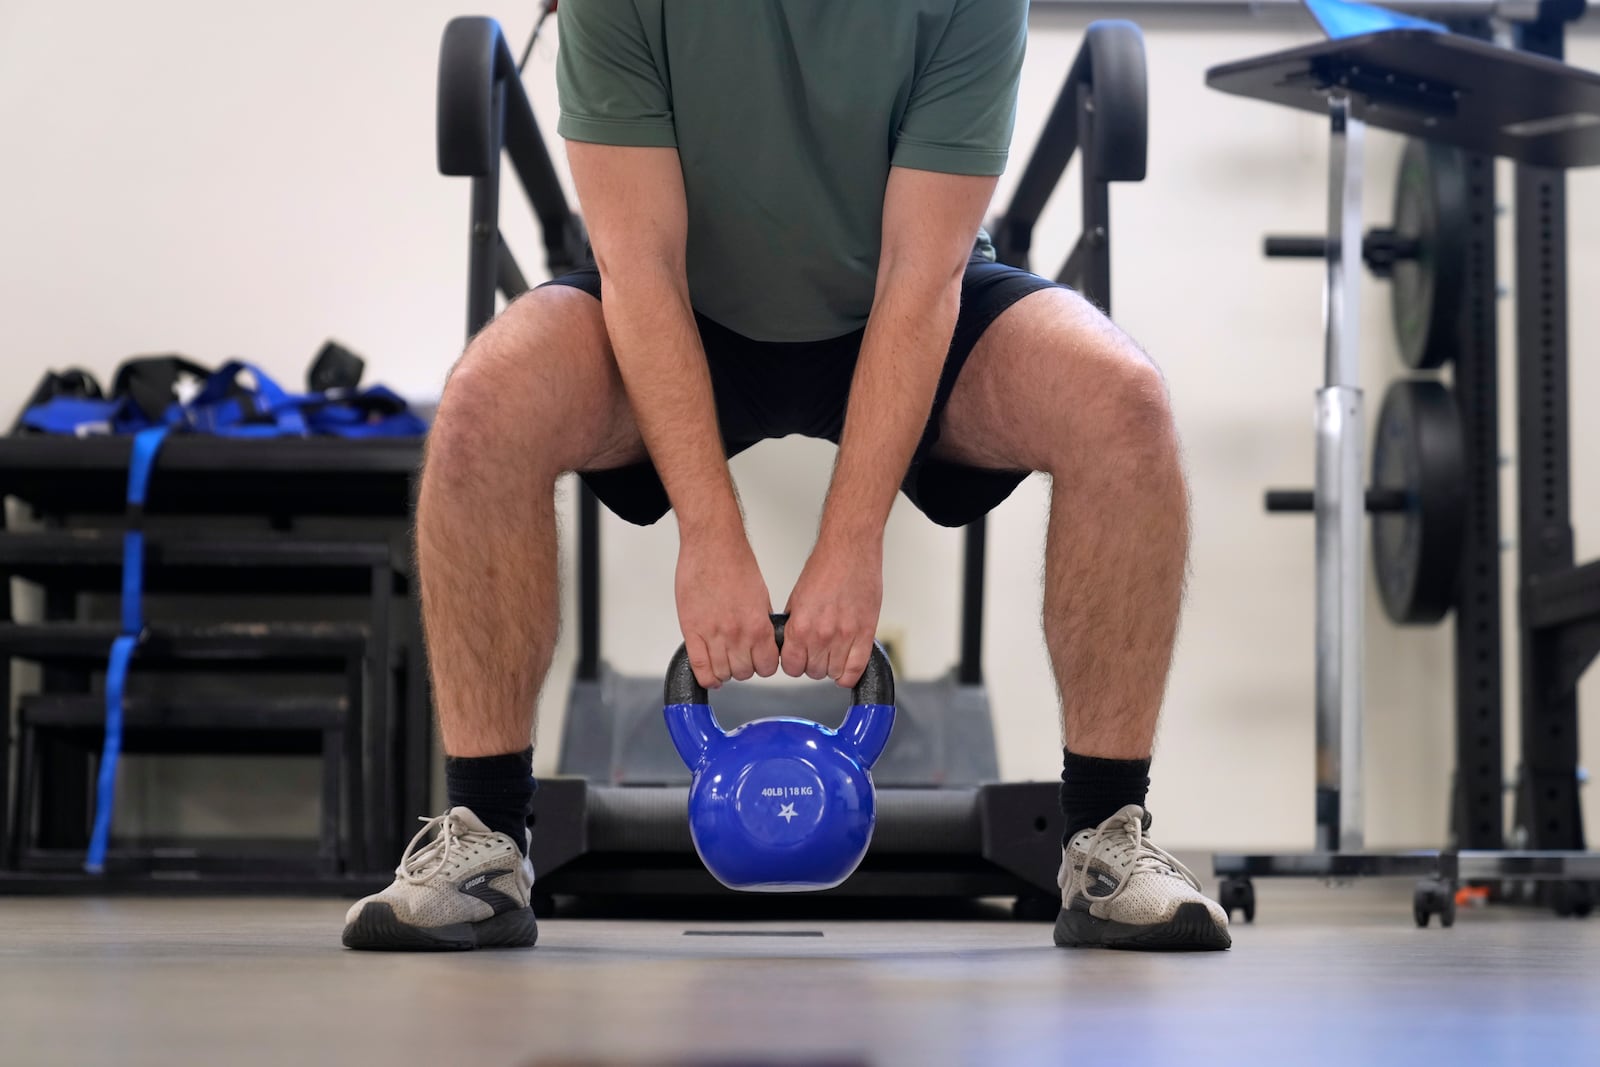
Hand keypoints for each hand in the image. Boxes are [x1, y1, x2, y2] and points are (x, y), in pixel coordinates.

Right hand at [675, 529, 779, 689]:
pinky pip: (699, 666)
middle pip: (744, 673)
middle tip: (740, 657)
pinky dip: (706, 676)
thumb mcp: (761, 596)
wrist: (712, 545)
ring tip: (723, 660)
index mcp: (758, 625)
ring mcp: (713, 634)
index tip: (759, 661)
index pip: (766, 667)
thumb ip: (761, 623)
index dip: (763, 666)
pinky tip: (710, 674)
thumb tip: (762, 642)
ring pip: (722, 673)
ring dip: (725, 671)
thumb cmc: (735, 563)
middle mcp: (737, 634)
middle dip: (744, 667)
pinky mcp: (691, 630)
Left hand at [782, 535, 883, 687]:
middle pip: (813, 672)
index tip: (799, 658)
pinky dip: (850, 673)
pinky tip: (847, 665)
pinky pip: (857, 669)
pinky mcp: (866, 633)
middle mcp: (821, 635)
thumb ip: (794, 625)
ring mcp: (845, 636)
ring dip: (832, 667)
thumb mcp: (797, 598)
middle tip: (817, 651)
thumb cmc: (825, 567)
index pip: (791, 667)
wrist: (850, 549)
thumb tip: (791, 644)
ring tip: (833, 652)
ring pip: (834, 673)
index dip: (794, 664)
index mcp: (800, 626)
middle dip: (813, 664)